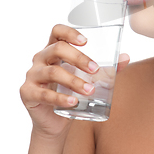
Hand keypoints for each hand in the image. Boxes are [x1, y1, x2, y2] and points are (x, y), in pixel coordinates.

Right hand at [20, 24, 129, 138]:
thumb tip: (126, 57)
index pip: (57, 31)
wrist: (55, 121)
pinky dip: (61, 98)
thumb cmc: (72, 92)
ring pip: (52, 72)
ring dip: (73, 81)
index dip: (69, 32)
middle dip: (78, 58)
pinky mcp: (27, 93)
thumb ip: (107, 69)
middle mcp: (41, 59)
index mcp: (54, 50)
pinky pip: (44, 94)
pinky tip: (74, 103)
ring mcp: (32, 75)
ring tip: (90, 90)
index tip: (86, 41)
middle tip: (95, 70)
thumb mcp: (89, 79)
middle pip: (56, 48)